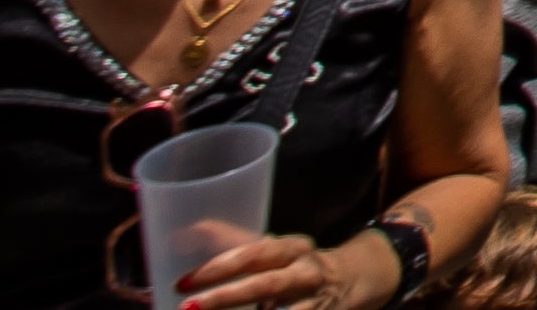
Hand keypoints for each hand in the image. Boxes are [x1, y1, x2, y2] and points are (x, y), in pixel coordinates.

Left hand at [173, 230, 374, 309]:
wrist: (354, 280)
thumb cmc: (297, 264)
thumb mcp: (274, 250)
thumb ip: (233, 243)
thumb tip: (184, 233)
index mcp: (292, 248)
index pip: (254, 252)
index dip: (217, 267)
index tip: (181, 283)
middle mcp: (306, 272)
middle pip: (264, 285)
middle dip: (224, 298)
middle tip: (187, 307)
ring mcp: (314, 301)